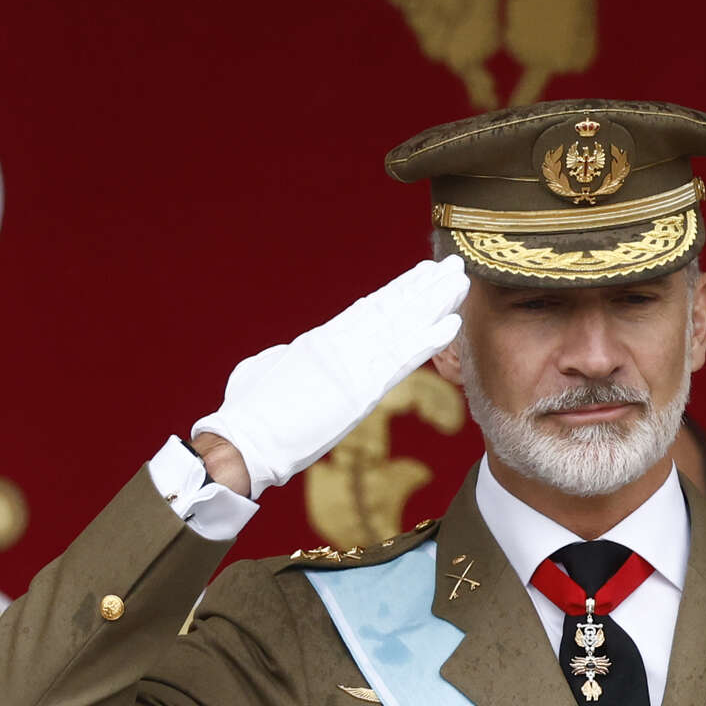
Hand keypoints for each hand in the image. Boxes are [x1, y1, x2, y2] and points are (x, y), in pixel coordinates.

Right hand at [192, 257, 467, 497]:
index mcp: (321, 341)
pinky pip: (403, 360)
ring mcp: (352, 364)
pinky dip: (428, 340)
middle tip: (452, 266)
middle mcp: (342, 344)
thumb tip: (297, 355)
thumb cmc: (249, 410)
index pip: (368, 310)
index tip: (420, 276)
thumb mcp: (272, 369)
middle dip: (424, 287)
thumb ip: (294, 358)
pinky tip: (452, 323)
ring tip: (460, 280)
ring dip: (435, 303)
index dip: (398, 291)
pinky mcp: (362, 390)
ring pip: (402, 325)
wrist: (245, 440)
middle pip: (392, 309)